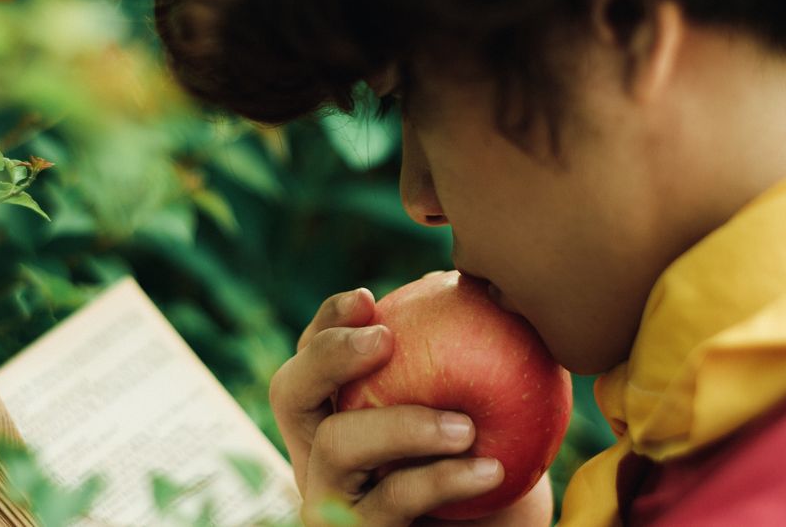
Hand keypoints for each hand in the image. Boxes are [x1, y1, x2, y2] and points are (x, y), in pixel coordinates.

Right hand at [271, 288, 549, 525]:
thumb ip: (471, 349)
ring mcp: (335, 503)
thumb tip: (468, 281)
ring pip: (336, 446)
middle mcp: (322, 456)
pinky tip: (488, 467)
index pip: (312, 356)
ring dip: (400, 425)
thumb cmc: (495, 466)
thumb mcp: (489, 402)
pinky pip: (391, 501)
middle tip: (385, 339)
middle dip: (329, 355)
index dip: (328, 323)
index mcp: (339, 414)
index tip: (369, 298)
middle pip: (290, 392)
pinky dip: (440, 479)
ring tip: (465, 425)